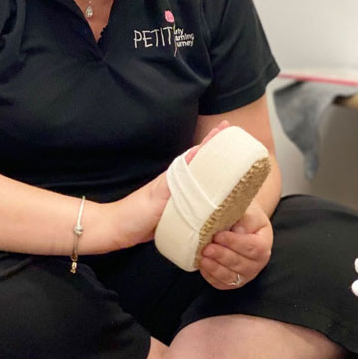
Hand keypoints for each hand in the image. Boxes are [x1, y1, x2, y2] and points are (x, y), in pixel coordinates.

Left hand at [112, 121, 229, 248]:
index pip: (198, 153)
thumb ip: (177, 178)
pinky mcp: (179, 212)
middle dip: (220, 153)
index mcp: (176, 176)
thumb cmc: (136, 212)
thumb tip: (196, 153)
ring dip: (218, 174)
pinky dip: (211, 196)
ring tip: (236, 168)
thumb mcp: (158, 196)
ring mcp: (180, 197)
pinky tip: (221, 200)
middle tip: (239, 144)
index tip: (226, 127)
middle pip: (204, 165)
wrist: (118, 231)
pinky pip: (200, 200)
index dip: (212, 141)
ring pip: (204, 182)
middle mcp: (180, 184)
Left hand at [198, 199, 272, 289]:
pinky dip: (211, 276)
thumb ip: (246, 221)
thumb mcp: (251, 213)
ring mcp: (246, 275)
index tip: (218, 235)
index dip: (234, 243)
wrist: (245, 226)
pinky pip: (222, 284)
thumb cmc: (247, 218)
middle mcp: (257, 264)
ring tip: (203, 258)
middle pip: (240, 263)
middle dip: (221, 256)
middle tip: (207, 248)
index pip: (252, 247)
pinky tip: (202, 266)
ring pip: (230, 277)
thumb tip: (237, 231)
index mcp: (264, 245)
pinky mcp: (233, 282)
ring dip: (215, 268)